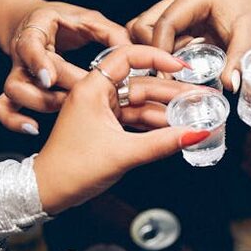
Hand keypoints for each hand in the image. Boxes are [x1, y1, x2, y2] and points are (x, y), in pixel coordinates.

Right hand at [0, 0, 131, 133]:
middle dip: (55, 93)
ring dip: (40, 105)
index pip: (30, 45)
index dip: (38, 63)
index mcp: (37, 30)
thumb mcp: (89, 19)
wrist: (37, 21)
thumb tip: (130, 53)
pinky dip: (14, 120)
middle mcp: (22, 53)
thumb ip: (111, 34)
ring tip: (65, 111)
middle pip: (28, 76)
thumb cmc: (66, 21)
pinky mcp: (17, 88)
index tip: (50, 78)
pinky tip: (34, 128)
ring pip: (13, 93)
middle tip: (82, 100)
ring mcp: (17, 71)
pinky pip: (3, 107)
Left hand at [32, 45, 209, 213]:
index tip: (182, 67)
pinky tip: (178, 129)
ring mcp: (102, 111)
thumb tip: (196, 134)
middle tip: (203, 97)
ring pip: (142, 104)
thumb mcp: (123, 153)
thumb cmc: (71, 169)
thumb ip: (163, 143)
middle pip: (143, 84)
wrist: (47, 192)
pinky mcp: (107, 127)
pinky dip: (157, 125)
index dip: (157, 58)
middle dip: (174, 92)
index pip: (128, 57)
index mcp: (92, 89)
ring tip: (198, 115)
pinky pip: (137, 119)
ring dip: (169, 111)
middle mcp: (97, 94)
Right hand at [127, 0, 250, 91]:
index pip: (164, 23)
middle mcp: (179, 2)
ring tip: (174, 71)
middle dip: (150, 51)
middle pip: (142, 24)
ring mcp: (176, 13)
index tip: (167, 76)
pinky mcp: (178, 26)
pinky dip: (161, 56)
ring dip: (153, 54)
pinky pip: (156, 40)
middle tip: (168, 75)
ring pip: (143, 32)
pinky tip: (179, 68)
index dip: (160, 50)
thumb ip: (237, 60)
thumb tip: (229, 85)